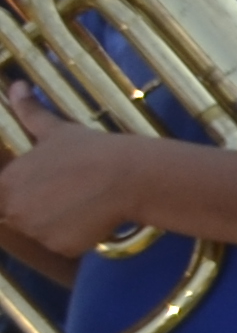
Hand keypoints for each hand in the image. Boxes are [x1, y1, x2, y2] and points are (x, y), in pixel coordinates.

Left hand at [0, 100, 157, 277]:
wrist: (128, 175)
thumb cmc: (89, 149)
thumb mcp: (56, 130)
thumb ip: (29, 112)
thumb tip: (16, 85)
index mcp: (7, 183)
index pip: (2, 195)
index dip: (21, 191)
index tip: (48, 184)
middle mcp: (15, 211)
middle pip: (19, 215)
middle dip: (40, 206)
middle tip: (70, 190)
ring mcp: (37, 232)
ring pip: (42, 230)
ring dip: (58, 221)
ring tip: (85, 201)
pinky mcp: (60, 247)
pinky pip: (63, 243)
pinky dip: (76, 235)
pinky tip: (94, 216)